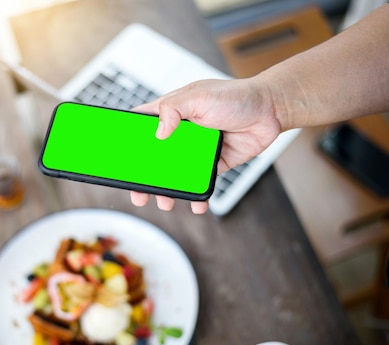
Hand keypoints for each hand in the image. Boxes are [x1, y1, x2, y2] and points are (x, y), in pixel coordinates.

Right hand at [131, 78, 281, 213]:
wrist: (271, 111)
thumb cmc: (236, 96)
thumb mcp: (199, 96)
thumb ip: (173, 110)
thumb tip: (158, 134)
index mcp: (172, 112)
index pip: (142, 125)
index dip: (128, 140)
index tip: (117, 157)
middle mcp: (181, 132)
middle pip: (155, 156)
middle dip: (145, 176)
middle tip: (139, 193)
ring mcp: (196, 149)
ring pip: (175, 173)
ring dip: (168, 190)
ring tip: (165, 202)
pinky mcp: (213, 163)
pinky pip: (200, 182)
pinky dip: (197, 196)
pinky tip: (196, 205)